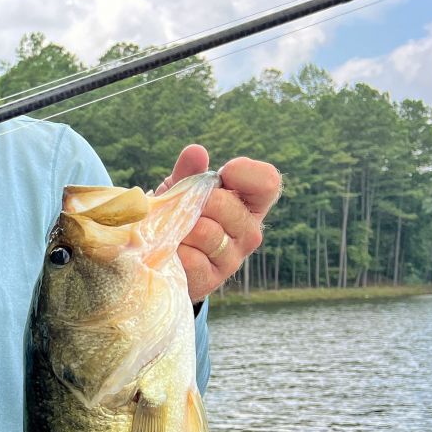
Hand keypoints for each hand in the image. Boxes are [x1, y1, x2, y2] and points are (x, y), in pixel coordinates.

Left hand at [156, 144, 281, 301]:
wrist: (163, 258)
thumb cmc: (181, 216)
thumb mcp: (182, 190)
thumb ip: (189, 171)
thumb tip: (196, 152)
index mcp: (250, 204)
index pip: (268, 182)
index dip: (243, 173)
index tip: (223, 175)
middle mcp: (249, 232)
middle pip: (227, 206)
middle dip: (197, 202)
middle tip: (185, 208)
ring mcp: (233, 258)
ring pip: (206, 232)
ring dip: (181, 228)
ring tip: (174, 230)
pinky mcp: (212, 280)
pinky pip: (191, 259)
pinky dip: (174, 251)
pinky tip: (171, 250)